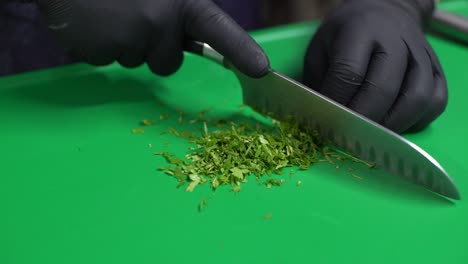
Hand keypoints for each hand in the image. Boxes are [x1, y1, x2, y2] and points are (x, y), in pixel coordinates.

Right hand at [36, 0, 268, 76]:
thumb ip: (177, 13)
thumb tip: (182, 39)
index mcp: (180, 1)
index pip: (216, 28)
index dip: (240, 50)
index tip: (261, 69)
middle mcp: (160, 20)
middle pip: (168, 62)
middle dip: (154, 48)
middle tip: (133, 16)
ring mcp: (130, 37)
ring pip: (139, 61)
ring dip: (127, 44)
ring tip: (109, 12)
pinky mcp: (102, 50)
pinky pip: (111, 62)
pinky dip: (103, 46)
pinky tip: (94, 21)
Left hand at [303, 0, 446, 132]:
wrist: (382, 13)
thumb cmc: (344, 37)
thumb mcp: (320, 51)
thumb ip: (320, 83)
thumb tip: (320, 120)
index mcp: (360, 31)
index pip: (349, 74)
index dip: (337, 104)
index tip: (327, 122)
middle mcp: (396, 40)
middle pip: (383, 89)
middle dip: (362, 119)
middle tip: (348, 135)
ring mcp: (421, 54)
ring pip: (416, 98)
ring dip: (391, 125)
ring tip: (372, 134)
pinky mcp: (437, 69)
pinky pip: (435, 101)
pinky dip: (416, 121)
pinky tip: (395, 124)